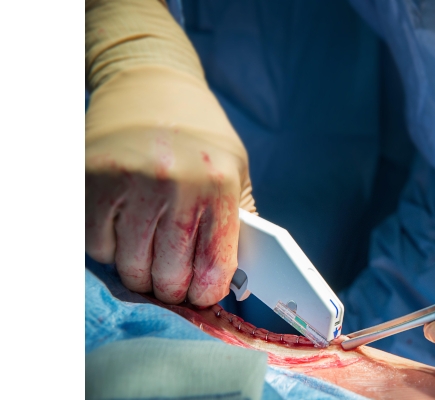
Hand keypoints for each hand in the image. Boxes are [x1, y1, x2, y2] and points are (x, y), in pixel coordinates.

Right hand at [86, 66, 255, 305]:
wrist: (150, 81)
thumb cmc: (200, 134)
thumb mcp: (234, 168)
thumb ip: (237, 220)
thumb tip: (238, 278)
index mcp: (218, 182)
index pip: (214, 265)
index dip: (206, 292)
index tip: (201, 296)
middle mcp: (175, 183)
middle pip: (169, 275)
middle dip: (172, 288)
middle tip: (172, 281)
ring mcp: (130, 181)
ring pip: (131, 268)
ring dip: (140, 273)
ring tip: (149, 258)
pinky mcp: (91, 180)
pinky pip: (98, 247)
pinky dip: (110, 251)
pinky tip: (124, 232)